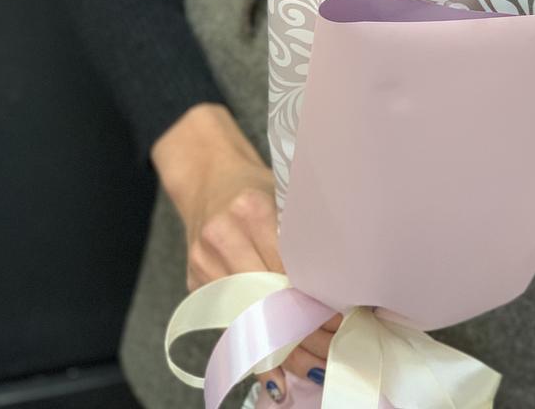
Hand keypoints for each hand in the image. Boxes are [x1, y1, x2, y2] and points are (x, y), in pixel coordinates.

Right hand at [152, 103, 342, 399]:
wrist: (207, 175)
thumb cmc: (255, 184)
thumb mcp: (282, 193)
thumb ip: (301, 230)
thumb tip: (340, 277)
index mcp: (250, 208)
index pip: (286, 265)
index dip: (313, 295)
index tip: (340, 317)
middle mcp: (222, 236)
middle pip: (265, 295)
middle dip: (300, 326)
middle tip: (333, 345)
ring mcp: (203, 261)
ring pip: (246, 314)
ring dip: (281, 341)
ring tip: (314, 360)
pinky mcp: (194, 281)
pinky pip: (229, 318)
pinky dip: (255, 338)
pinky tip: (279, 358)